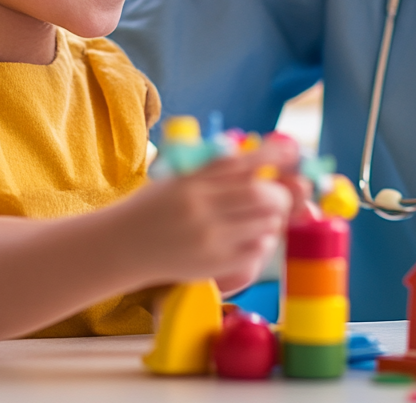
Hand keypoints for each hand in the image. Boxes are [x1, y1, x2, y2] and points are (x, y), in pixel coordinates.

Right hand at [124, 137, 303, 287]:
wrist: (122, 245)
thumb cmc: (154, 205)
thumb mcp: (181, 175)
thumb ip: (217, 168)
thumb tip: (262, 158)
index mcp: (195, 179)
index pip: (244, 162)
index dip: (274, 155)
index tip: (292, 151)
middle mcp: (202, 207)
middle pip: (261, 196)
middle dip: (279, 195)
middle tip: (277, 196)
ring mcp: (208, 238)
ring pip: (264, 224)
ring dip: (272, 219)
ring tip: (263, 218)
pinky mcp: (212, 264)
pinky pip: (255, 251)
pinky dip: (262, 242)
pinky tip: (250, 238)